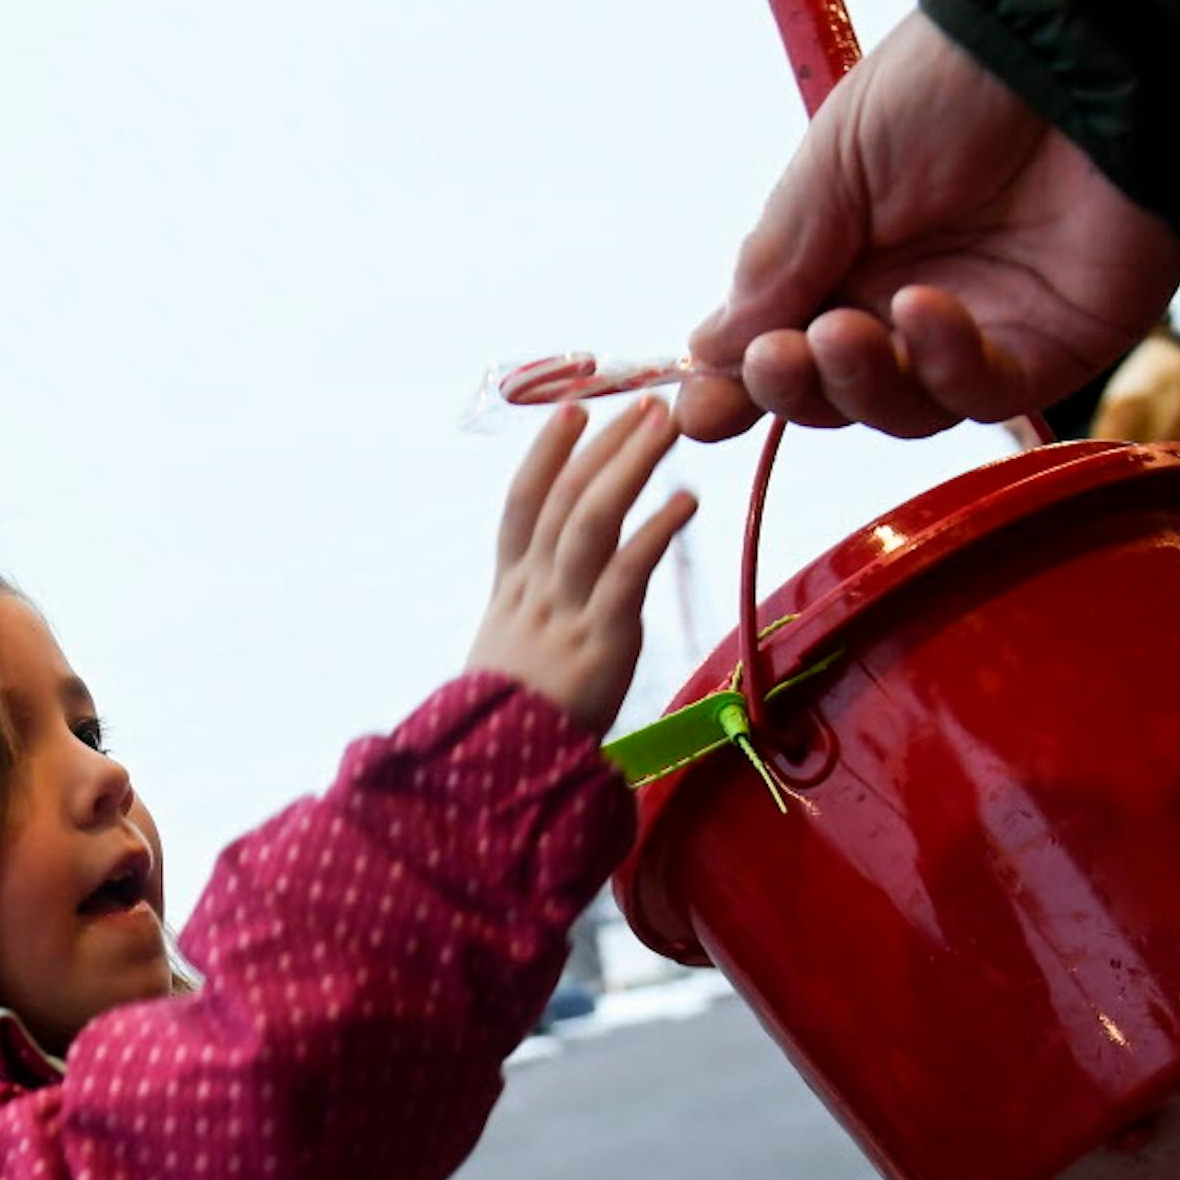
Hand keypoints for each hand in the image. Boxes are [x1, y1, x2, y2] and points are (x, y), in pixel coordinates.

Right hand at [466, 397, 695, 733]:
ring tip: (666, 425)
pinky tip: (685, 499)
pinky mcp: (599, 642)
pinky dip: (655, 530)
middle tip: (642, 400)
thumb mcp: (507, 661)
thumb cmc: (507, 728)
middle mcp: (533, 593)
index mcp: (509, 594)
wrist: (494, 778)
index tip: (572, 410)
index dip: (545, 454)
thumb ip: (533, 620)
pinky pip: (626, 572)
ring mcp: (563, 614)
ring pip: (591, 521)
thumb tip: (552, 594)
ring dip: (630, 466)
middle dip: (603, 445)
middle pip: (564, 500)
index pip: (521, 507)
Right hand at [677, 11, 1179, 440]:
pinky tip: (923, 307)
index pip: (780, 352)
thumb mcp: (835, 163)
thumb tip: (708, 352)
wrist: (1075, 53)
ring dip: (858, 380)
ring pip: (900, 410)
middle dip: (792, 388)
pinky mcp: (1048, 350)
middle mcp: (903, 308)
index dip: (737, 390)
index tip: (701, 411)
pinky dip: (942, 363)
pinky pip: (980, 391)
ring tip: (841, 330)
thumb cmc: (954, 83)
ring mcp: (976, 336)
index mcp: (844, 262)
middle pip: (833, 397)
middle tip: (775, 357)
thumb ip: (777, 262)